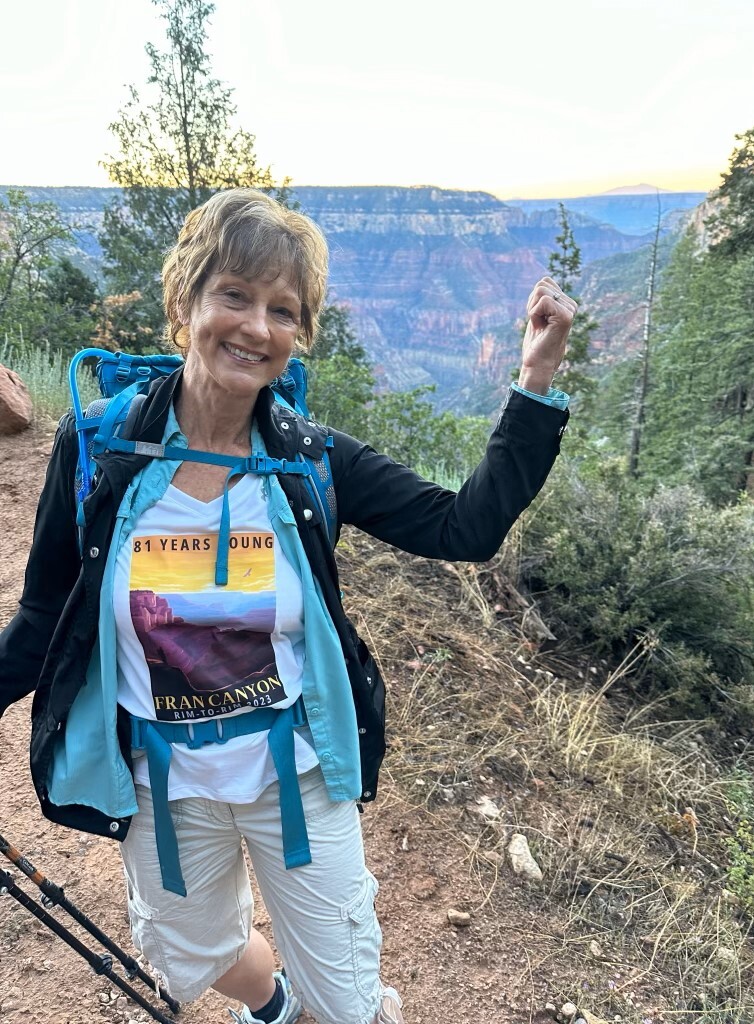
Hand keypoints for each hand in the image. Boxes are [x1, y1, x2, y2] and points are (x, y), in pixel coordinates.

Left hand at [519, 277, 576, 394]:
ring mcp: (570, 310)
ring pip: (541, 290)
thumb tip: (544, 279)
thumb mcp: (538, 314)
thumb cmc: (536, 342)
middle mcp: (571, 305)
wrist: (538, 363)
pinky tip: (541, 327)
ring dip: (533, 309)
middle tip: (538, 323)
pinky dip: (535, 314)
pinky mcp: (566, 316)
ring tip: (540, 325)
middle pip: (542, 284)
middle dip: (532, 304)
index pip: (544, 282)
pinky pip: (543, 301)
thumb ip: (543, 298)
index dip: (533, 300)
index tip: (538, 318)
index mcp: (566, 303)